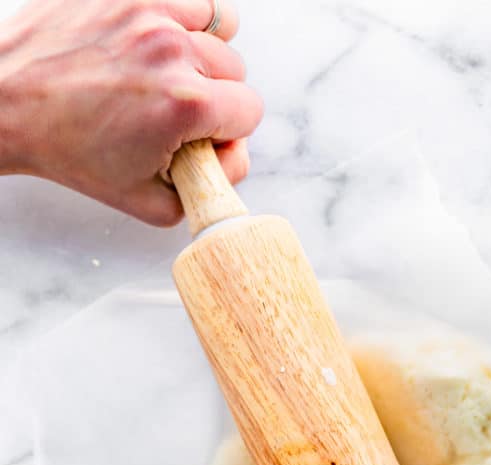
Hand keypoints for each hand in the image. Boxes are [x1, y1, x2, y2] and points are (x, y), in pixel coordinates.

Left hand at [0, 0, 262, 223]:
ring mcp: (149, 12)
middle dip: (215, 97)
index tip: (203, 139)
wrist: (7, 103)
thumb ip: (203, 191)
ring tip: (170, 75)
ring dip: (204, 55)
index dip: (230, 132)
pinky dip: (186, 17)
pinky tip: (164, 40)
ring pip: (219, 28)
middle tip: (177, 114)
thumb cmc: (68, 150)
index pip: (250, 111)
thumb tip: (229, 167)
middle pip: (236, 71)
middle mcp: (172, 50)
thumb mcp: (146, 202)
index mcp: (184, 103)